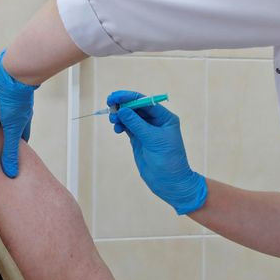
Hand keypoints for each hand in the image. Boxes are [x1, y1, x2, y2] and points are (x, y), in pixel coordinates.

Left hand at [0, 50, 37, 178]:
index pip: (18, 143)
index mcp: (20, 125)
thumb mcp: (12, 130)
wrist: (12, 75)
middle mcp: (13, 117)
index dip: (12, 153)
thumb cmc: (17, 101)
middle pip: (5, 133)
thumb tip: (12, 173)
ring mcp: (4, 107)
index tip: (4, 163)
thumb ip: (10, 151)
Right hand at [107, 90, 207, 214]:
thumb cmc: (168, 160)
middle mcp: (156, 122)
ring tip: (113, 120)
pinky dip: (121, 125)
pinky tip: (117, 128)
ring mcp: (146, 131)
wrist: (170, 182)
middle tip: (110, 105)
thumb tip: (122, 109)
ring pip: (130, 117)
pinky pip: (127, 127)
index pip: (146, 102)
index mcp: (165, 118)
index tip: (115, 97)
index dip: (130, 98)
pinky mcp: (139, 140)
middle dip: (123, 105)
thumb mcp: (153, 139)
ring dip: (120, 116)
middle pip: (136, 108)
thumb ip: (137, 124)